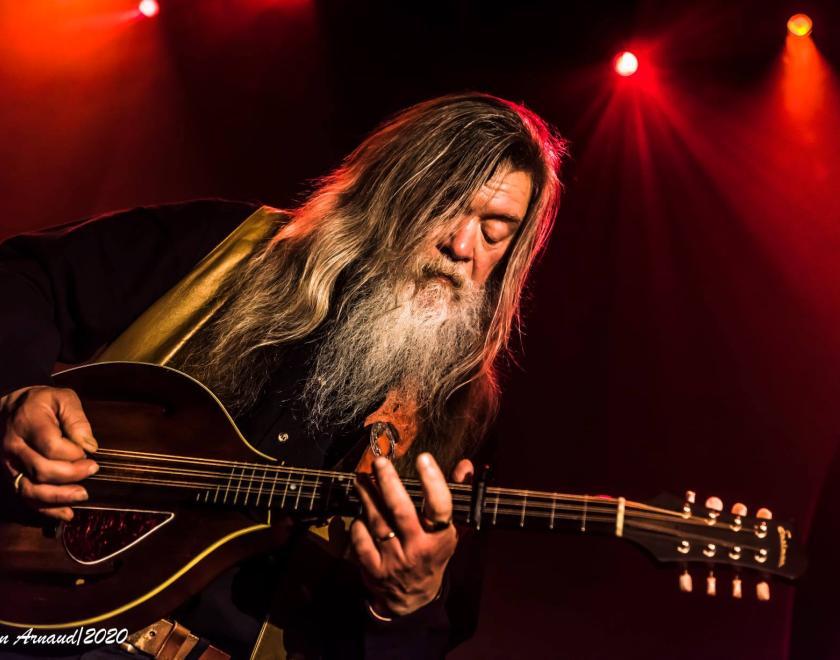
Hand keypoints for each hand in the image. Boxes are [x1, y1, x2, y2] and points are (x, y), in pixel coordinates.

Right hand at [1, 385, 98, 520]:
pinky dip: (47, 509)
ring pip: (31, 489)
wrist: (12, 409)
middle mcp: (15, 446)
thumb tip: (90, 445)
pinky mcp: (13, 476)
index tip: (88, 452)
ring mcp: (10, 464)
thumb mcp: (63, 399)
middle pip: (41, 470)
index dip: (73, 453)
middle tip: (92, 469)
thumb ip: (77, 419)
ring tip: (83, 495)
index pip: (50, 446)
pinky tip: (67, 513)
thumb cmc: (42, 403)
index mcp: (28, 423)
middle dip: (71, 474)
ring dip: (59, 497)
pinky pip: (26, 497)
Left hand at [351, 452, 473, 616]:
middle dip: (388, 482)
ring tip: (361, 478)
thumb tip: (465, 465)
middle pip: (400, 510)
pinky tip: (359, 511)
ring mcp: (395, 560)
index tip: (423, 458)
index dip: (433, 481)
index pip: (440, 506)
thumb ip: (458, 496)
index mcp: (441, 538)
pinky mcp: (374, 570)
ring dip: (367, 496)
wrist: (411, 600)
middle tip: (380, 462)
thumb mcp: (450, 530)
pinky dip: (359, 523)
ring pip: (377, 521)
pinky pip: (362, 540)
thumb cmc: (432, 554)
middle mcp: (418, 549)